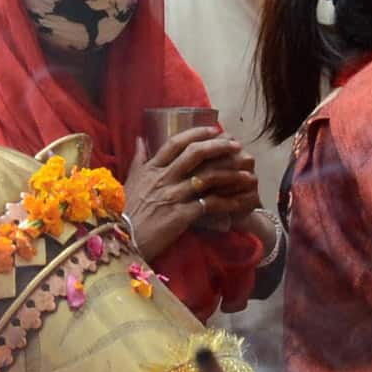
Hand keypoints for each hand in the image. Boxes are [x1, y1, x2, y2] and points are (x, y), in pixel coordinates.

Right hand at [125, 128, 254, 258]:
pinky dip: (229, 202)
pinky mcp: (181, 215)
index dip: (197, 133)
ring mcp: (173, 196)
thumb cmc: (125, 212)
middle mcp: (163, 179)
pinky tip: (241, 202)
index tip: (214, 130)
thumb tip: (140, 139)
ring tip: (248, 173)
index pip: (176, 143)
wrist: (123, 241)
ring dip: (231, 173)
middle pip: (195, 154)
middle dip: (219, 147)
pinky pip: (210, 205)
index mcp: (151, 169)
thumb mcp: (129, 181)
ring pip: (207, 177)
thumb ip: (138, 160)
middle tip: (235, 145)